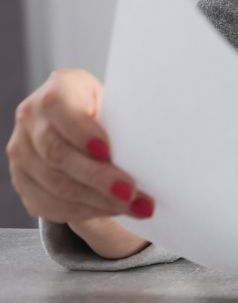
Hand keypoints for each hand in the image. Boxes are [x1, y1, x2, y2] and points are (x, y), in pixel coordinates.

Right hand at [7, 69, 155, 227]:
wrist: (79, 118)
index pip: (61, 109)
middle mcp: (31, 119)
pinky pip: (48, 203)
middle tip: (131, 193)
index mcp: (57, 91)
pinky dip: (82, 211)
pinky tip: (109, 211)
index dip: (83, 132)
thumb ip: (122, 119)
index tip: (109, 152)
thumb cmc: (105, 109)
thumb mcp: (115, 100)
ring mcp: (21, 151)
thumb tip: (151, 147)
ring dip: (96, 201)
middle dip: (98, 178)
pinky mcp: (22, 179)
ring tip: (131, 207)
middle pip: (58, 154)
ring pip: (54, 184)